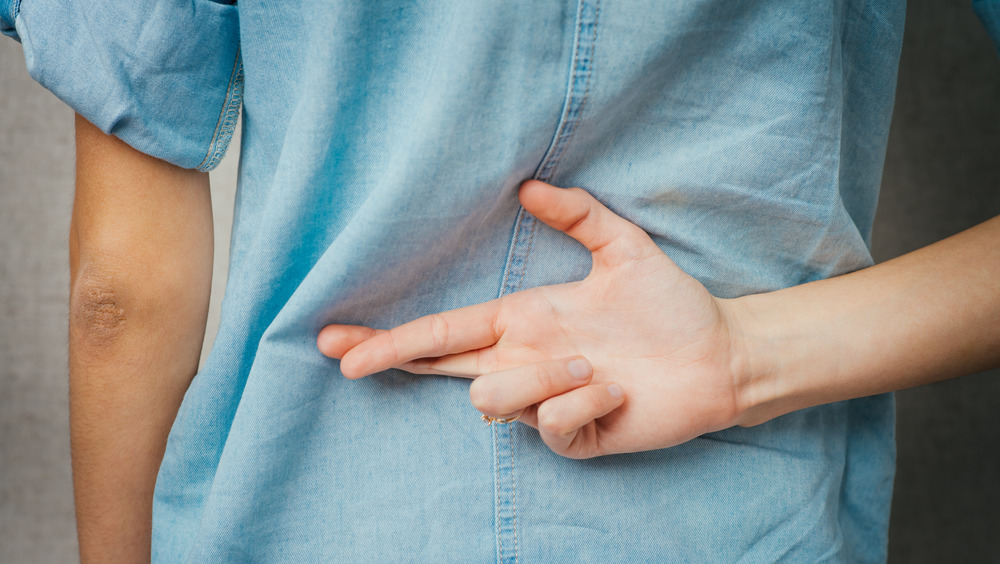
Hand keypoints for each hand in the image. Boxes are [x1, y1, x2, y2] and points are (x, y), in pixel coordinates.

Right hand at [318, 180, 748, 458]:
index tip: (336, 341)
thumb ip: (578, 214)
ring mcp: (544, 404)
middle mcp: (523, 363)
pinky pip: (552, 426)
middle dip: (396, 359)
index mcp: (521, 322)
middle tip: (357, 359)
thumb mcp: (622, 247)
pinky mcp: (573, 438)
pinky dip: (586, 402)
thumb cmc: (668, 304)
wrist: (716, 354)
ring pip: (492, 400)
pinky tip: (618, 390)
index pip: (441, 333)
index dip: (389, 338)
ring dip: (539, 378)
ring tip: (591, 363)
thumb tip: (528, 185)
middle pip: (443, 369)